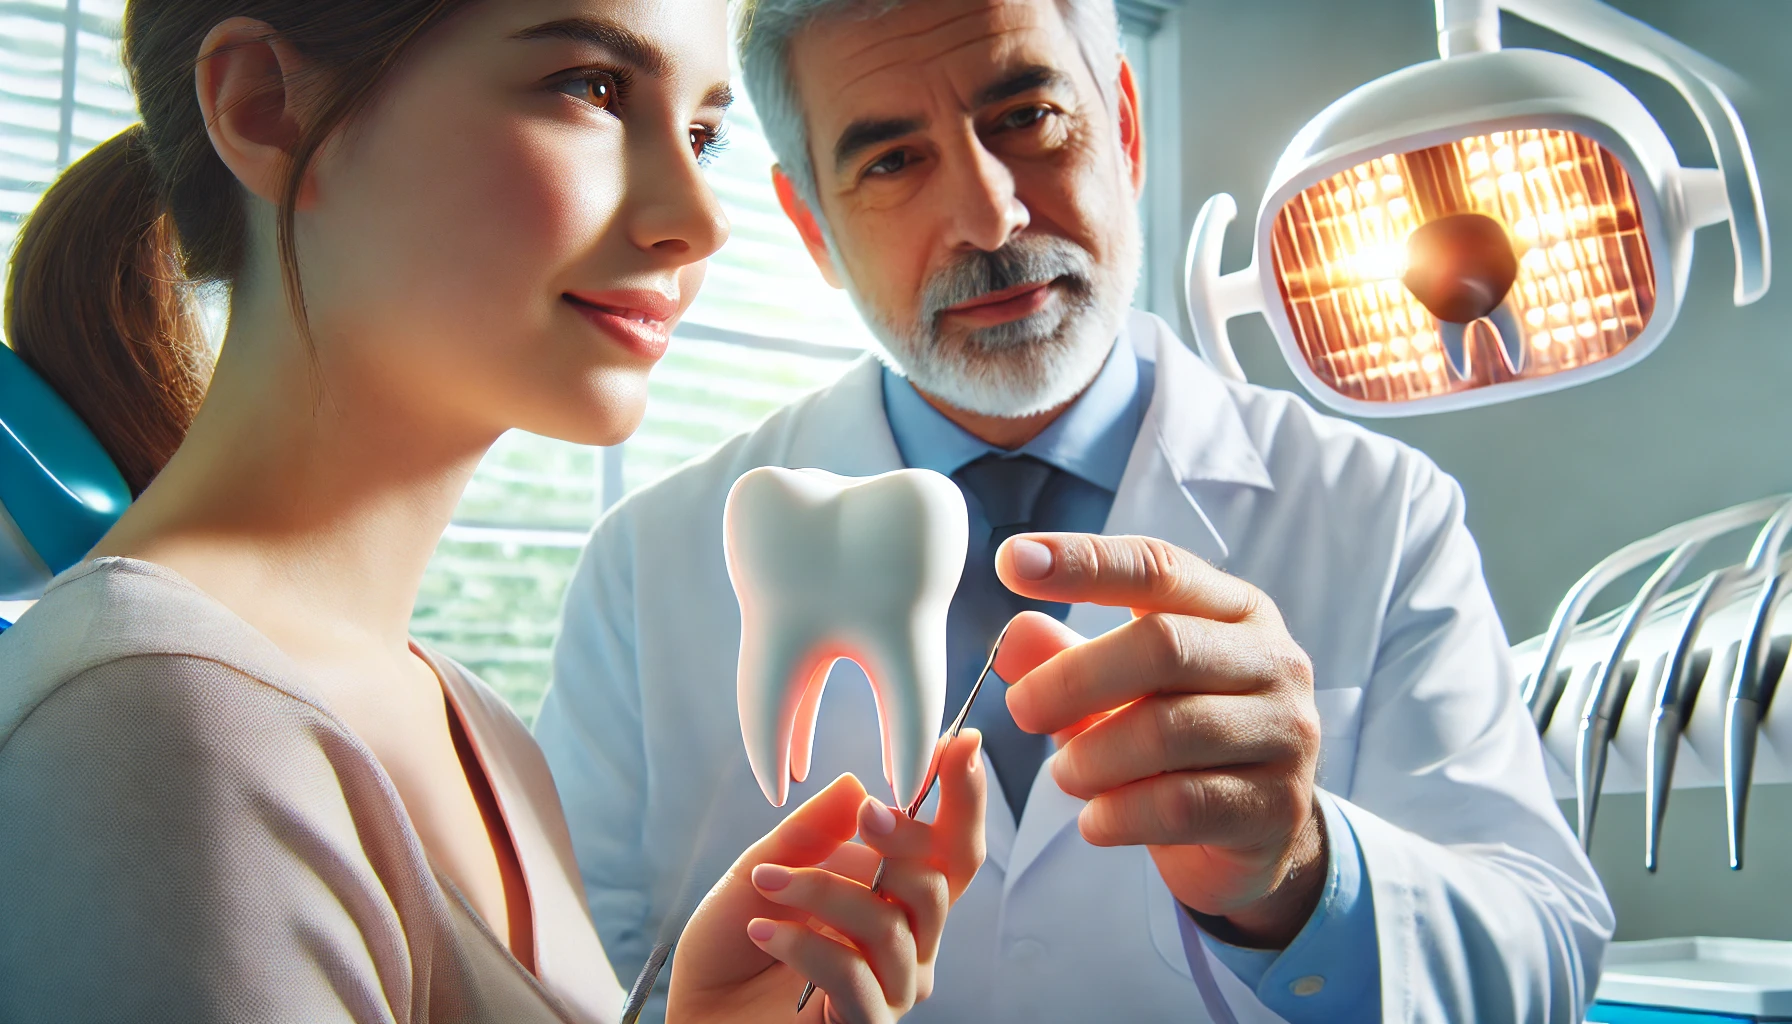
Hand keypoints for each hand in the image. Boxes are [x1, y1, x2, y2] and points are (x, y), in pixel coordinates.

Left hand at [666, 731, 985, 1023]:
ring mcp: (892, 985)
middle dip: (907, 841)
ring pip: (891, 926)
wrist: (699, 1015)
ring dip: (824, 893)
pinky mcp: (868, 1023)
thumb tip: (857, 784)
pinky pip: (854, 975)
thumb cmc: (733, 947)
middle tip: (867, 817)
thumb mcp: (761, 869)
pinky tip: (762, 931)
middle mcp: (908, 940)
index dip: (964, 797)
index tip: (959, 743)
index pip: (949, 848)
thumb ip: (810, 833)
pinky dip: (805, 944)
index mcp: (892, 893)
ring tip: (766, 884)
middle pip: (941, 883)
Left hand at [992, 533, 1325, 947]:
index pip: (1158, 568)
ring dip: (1092, 758)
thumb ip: (1068, 660)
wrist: (1258, 833)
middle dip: (1074, 678)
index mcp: (1234, 611)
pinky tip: (1096, 820)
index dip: (1084, 562)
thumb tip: (1013, 637)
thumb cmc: (1184, 744)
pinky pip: (1179, 804)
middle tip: (1023, 708)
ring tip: (1066, 774)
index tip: (1011, 560)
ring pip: (1166, 731)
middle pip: (1164, 646)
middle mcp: (1273, 660)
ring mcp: (1285, 733)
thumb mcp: (1121, 692)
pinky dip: (1118, 814)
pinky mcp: (1278, 805)